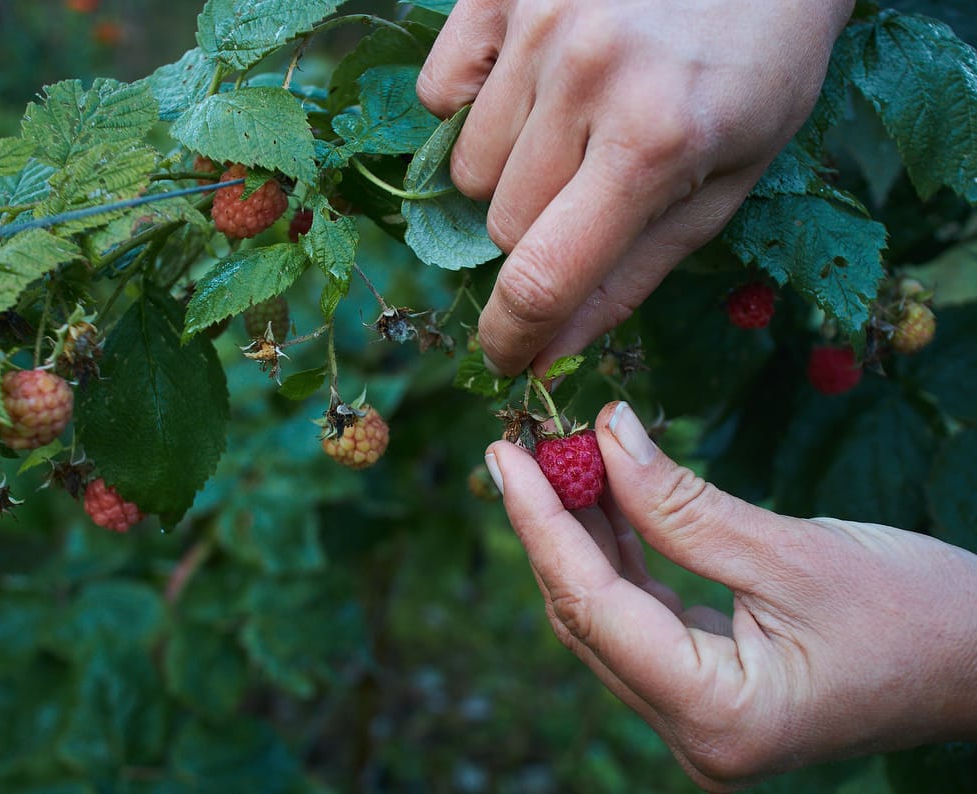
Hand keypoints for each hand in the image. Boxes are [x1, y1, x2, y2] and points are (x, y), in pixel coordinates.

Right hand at [418, 0, 855, 375]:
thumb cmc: (756, 68)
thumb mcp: (725, 183)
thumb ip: (632, 274)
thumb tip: (549, 353)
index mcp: (655, 143)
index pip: (544, 278)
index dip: (512, 335)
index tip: (504, 356)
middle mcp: (586, 77)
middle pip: (502, 225)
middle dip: (541, 229)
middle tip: (594, 183)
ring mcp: (536, 21)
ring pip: (469, 167)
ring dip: (511, 167)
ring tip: (573, 119)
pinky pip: (439, 92)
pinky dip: (472, 103)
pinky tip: (530, 79)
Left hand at [483, 402, 976, 789]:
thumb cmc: (921, 613)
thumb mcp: (793, 552)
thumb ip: (682, 504)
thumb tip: (602, 434)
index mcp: (715, 716)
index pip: (592, 607)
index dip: (541, 523)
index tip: (504, 452)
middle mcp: (695, 733)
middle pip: (587, 617)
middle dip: (551, 527)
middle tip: (522, 446)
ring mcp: (702, 718)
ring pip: (608, 617)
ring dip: (582, 537)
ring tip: (556, 458)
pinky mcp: (714, 692)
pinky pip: (643, 619)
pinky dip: (622, 557)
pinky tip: (604, 498)